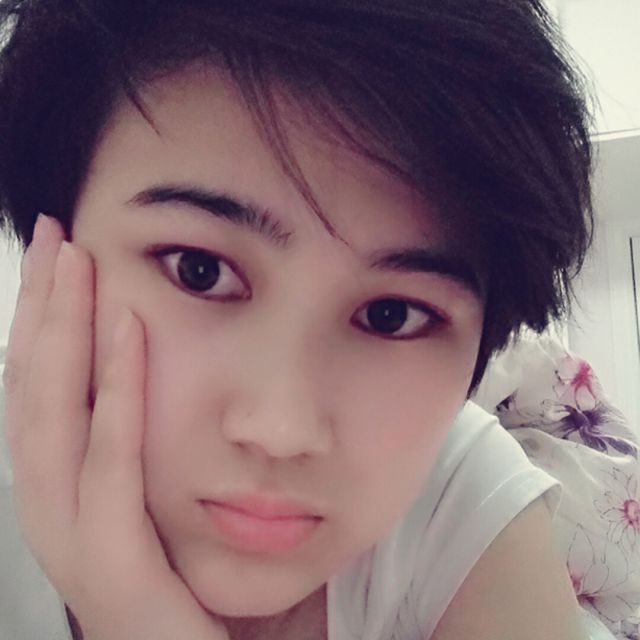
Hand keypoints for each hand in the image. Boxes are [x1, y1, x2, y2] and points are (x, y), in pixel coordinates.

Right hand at [2, 215, 229, 639]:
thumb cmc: (192, 596)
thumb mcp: (162, 505)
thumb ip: (148, 449)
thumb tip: (150, 371)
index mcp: (65, 495)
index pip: (41, 394)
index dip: (41, 324)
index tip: (58, 258)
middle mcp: (52, 514)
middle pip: (32, 393)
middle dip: (39, 311)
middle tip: (54, 234)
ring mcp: (72, 545)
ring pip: (52, 419)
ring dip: (62, 334)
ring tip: (75, 262)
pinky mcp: (113, 573)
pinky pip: (111, 468)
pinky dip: (116, 395)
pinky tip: (127, 330)